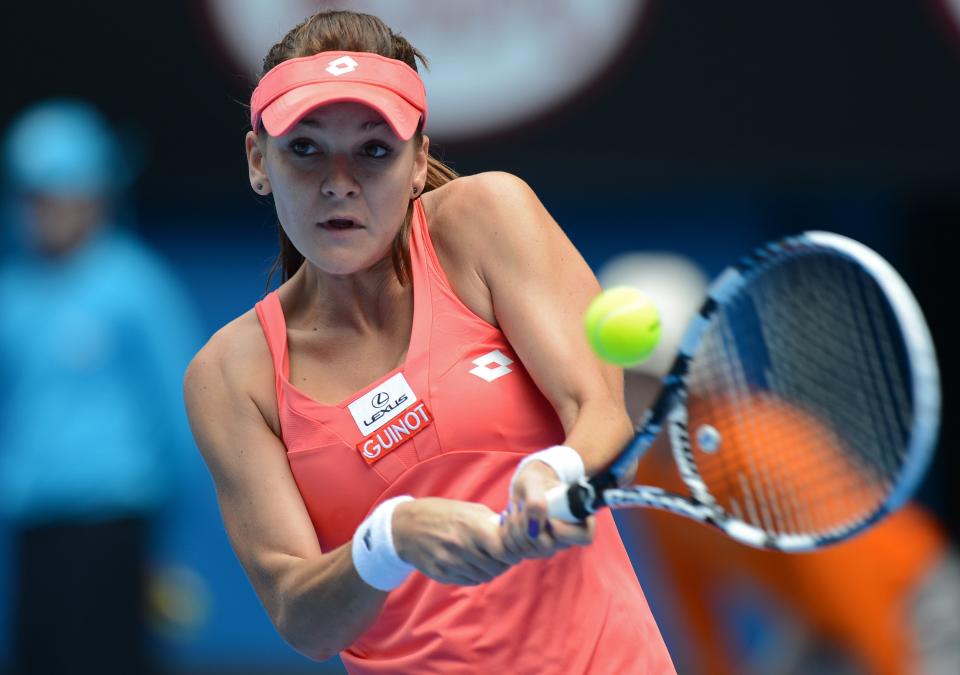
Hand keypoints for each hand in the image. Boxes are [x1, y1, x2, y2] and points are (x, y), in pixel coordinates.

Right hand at [392, 498, 519, 585]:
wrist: (405, 526)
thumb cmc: (443, 513)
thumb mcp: (469, 509)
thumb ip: (492, 523)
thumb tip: (514, 536)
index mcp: (471, 526)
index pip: (504, 550)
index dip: (512, 553)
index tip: (513, 550)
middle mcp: (460, 546)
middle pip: (496, 567)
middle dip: (503, 563)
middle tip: (503, 556)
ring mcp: (449, 562)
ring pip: (484, 577)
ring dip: (490, 570)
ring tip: (486, 558)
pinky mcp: (441, 574)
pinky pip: (468, 581)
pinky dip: (475, 574)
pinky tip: (471, 563)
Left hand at [502, 461, 594, 559]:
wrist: (525, 489)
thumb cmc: (535, 482)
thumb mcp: (534, 482)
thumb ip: (535, 500)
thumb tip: (535, 527)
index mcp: (580, 517)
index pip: (584, 537)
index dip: (565, 532)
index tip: (549, 519)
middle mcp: (568, 536)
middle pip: (549, 547)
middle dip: (528, 526)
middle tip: (520, 505)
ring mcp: (551, 546)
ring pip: (530, 551)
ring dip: (515, 528)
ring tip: (513, 508)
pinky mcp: (533, 551)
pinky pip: (516, 553)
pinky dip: (507, 535)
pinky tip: (507, 519)